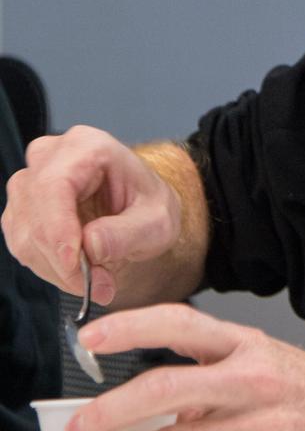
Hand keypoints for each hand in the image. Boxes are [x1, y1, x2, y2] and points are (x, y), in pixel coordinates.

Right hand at [1, 125, 181, 305]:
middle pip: (34, 214)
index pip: (54, 186)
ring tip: (97, 278)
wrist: (140, 208)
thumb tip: (90, 245)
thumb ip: (127, 233)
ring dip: (57, 268)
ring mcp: (31, 181)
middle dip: (64, 260)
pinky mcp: (22, 208)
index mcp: (87, 146)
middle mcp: (51, 157)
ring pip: (24, 236)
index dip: (57, 229)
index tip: (73, 264)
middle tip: (100, 284)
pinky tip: (78, 270)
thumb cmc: (148, 205)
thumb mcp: (157, 221)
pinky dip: (48, 267)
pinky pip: (22, 245)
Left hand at [62, 304, 304, 430]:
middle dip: (110, 412)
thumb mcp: (272, 368)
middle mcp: (252, 381)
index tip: (91, 340)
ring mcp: (259, 428)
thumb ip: (216, 385)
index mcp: (251, 346)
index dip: (130, 328)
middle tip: (78, 428)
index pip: (180, 324)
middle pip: (165, 389)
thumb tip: (161, 415)